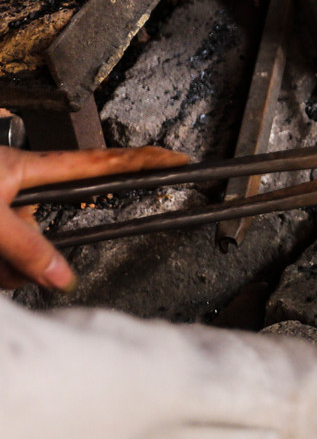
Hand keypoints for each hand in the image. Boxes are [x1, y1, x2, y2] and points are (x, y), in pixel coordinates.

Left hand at [0, 144, 188, 289]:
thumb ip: (28, 249)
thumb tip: (63, 277)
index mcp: (34, 167)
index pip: (103, 163)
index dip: (145, 162)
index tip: (177, 161)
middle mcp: (22, 181)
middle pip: (56, 223)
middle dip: (41, 254)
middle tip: (22, 268)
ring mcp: (4, 197)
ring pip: (25, 244)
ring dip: (11, 265)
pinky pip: (6, 250)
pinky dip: (0, 265)